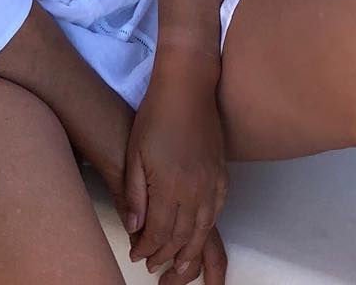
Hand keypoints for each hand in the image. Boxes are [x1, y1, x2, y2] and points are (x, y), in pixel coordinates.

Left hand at [122, 71, 228, 279]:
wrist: (187, 88)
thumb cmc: (155, 116)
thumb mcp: (135, 152)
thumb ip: (134, 193)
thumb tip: (134, 227)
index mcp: (170, 186)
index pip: (160, 231)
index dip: (148, 248)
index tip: (137, 256)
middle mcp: (195, 191)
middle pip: (183, 236)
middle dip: (168, 256)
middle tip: (155, 269)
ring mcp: (212, 183)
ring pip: (203, 229)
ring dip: (191, 251)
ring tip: (181, 268)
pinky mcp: (221, 175)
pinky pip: (217, 212)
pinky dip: (207, 230)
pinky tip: (200, 235)